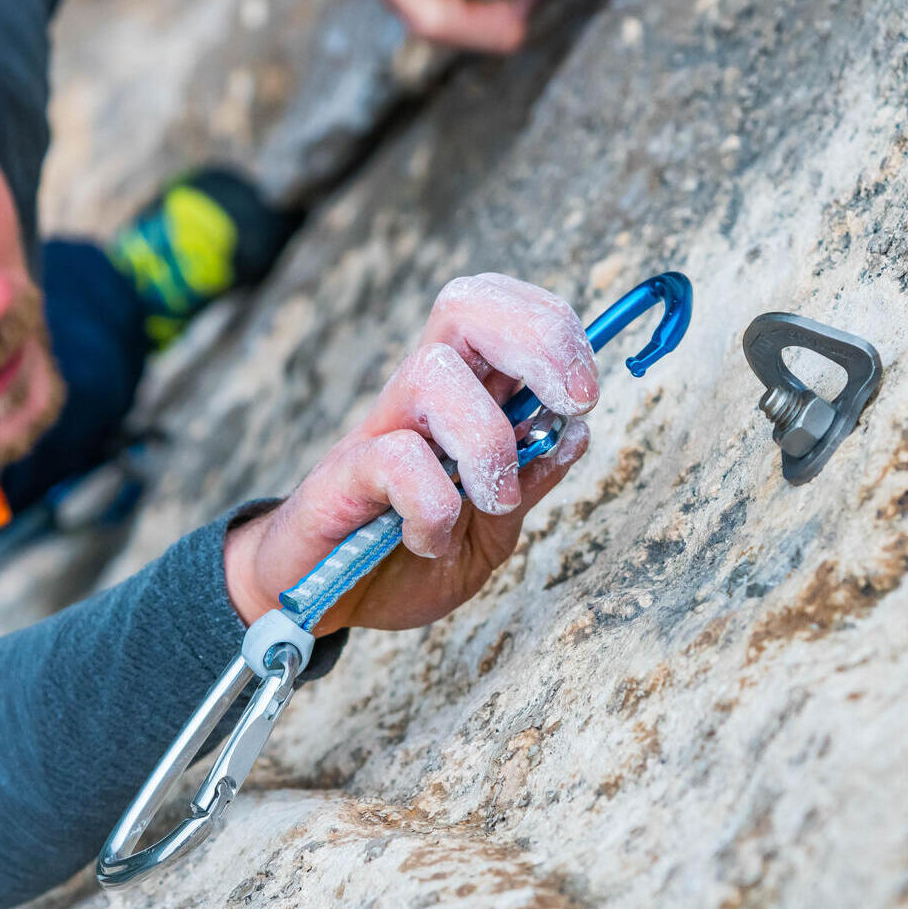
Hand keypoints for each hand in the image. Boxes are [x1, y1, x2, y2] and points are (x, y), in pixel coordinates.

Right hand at [223, 273, 599, 634]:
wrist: (322, 602)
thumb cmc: (403, 557)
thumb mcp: (491, 531)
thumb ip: (530, 481)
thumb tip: (576, 431)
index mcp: (460, 398)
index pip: (497, 311)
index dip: (551, 325)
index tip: (585, 391)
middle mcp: (418, 399)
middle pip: (465, 306)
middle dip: (536, 338)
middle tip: (573, 400)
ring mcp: (378, 431)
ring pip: (434, 374)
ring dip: (488, 439)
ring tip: (492, 499)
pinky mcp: (341, 476)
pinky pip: (395, 459)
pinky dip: (432, 506)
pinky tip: (428, 539)